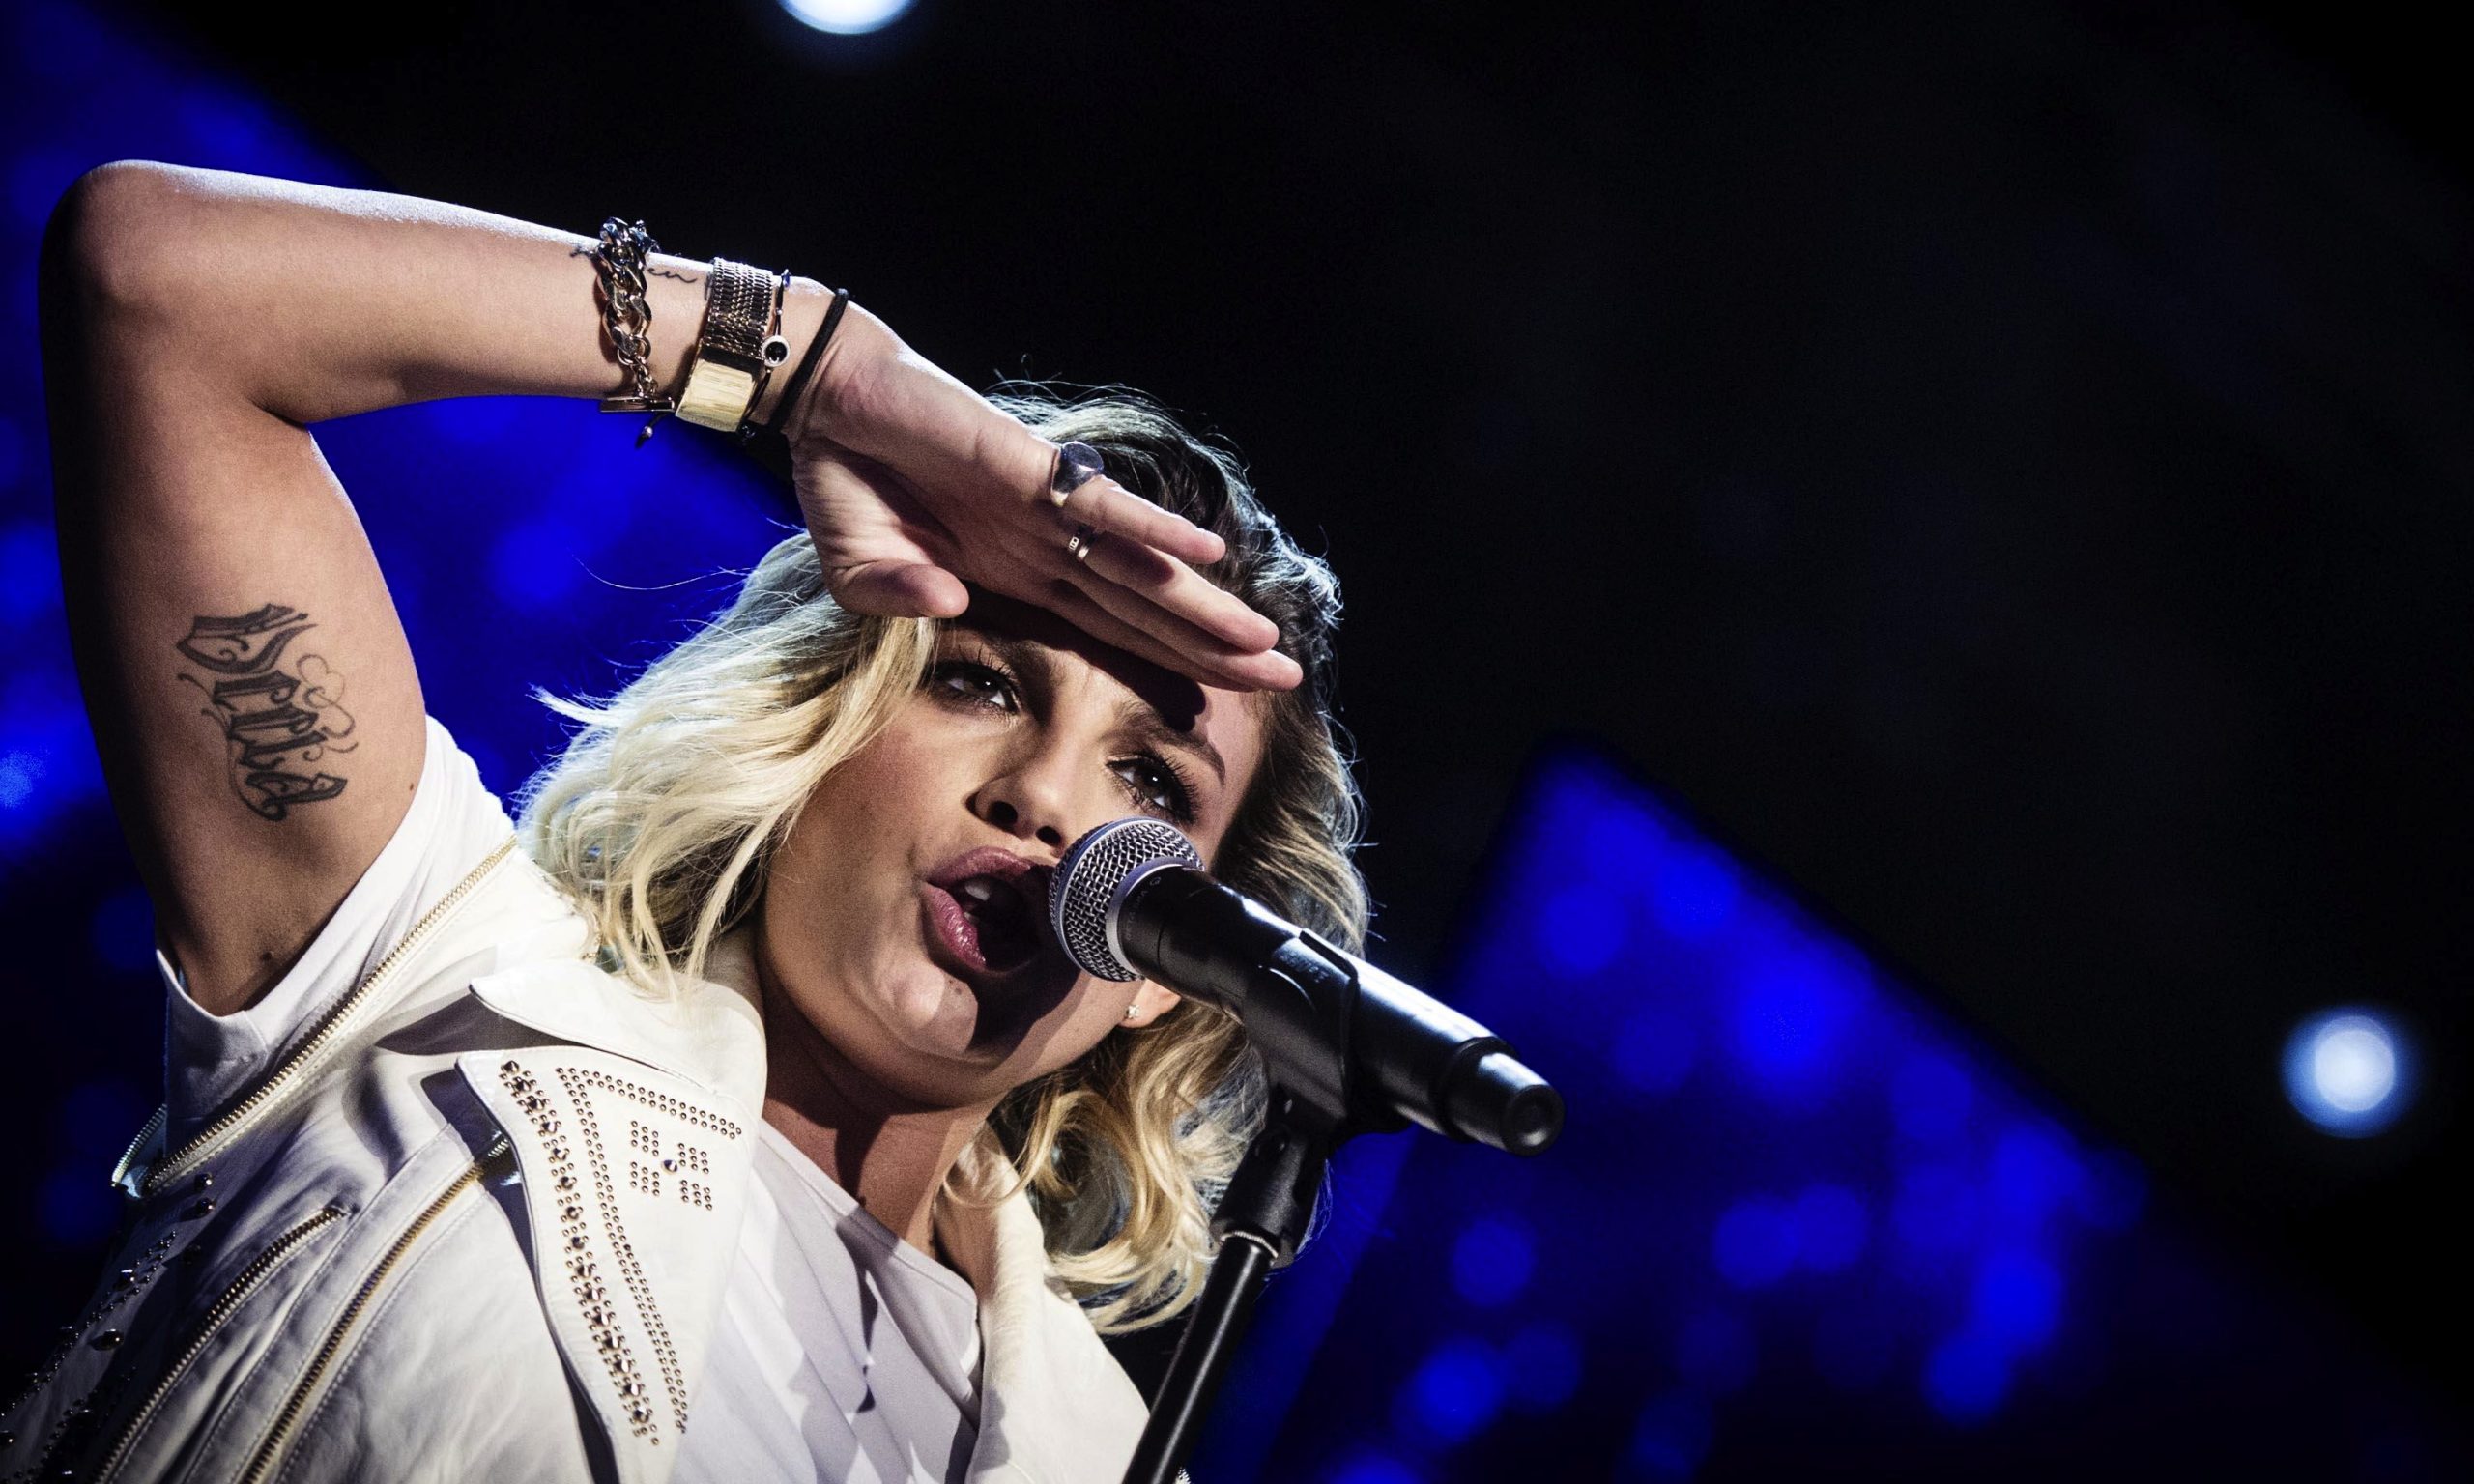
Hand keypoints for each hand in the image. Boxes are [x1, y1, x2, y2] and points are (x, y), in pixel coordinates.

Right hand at [781, 304, 1301, 691]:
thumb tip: (949, 604)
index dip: (1166, 665)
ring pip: (1141, 569)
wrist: (829, 402)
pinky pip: (1102, 508)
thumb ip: (896, 598)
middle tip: (1286, 680)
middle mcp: (1047, 548)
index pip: (1111, 632)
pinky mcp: (1031, 470)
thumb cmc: (849, 483)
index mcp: (1018, 577)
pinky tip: (1206, 553)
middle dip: (1215, 647)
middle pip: (1147, 609)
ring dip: (1203, 606)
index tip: (1221, 704)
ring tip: (1265, 643)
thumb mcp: (858, 570)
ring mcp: (1045, 509)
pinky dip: (1153, 530)